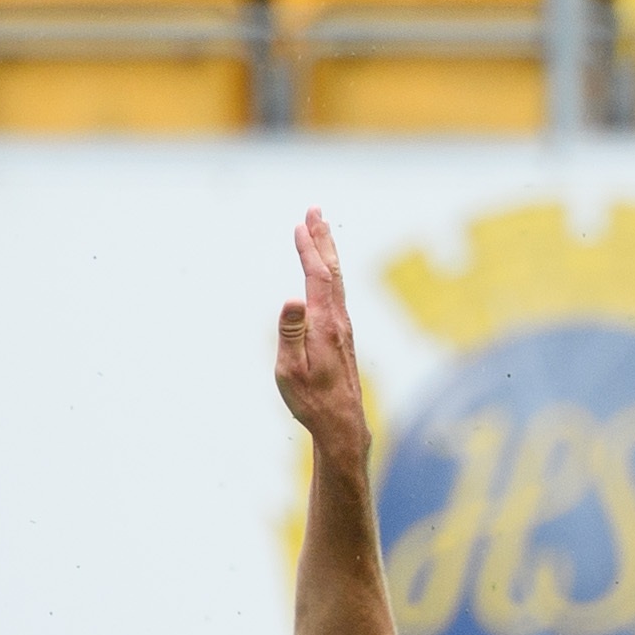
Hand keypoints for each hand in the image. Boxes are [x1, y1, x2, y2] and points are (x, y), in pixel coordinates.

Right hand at [273, 208, 369, 460]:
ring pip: (338, 280)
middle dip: (322, 239)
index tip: (300, 225)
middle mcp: (339, 321)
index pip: (318, 278)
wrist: (342, 423)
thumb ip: (291, 332)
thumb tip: (293, 298)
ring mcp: (344, 327)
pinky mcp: (343, 336)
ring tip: (320, 230)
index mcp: (325, 325)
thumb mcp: (291, 370)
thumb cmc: (312, 400)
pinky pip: (338, 292)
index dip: (309, 249)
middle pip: (333, 270)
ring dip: (328, 252)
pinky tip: (328, 271)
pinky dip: (331, 271)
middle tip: (315, 210)